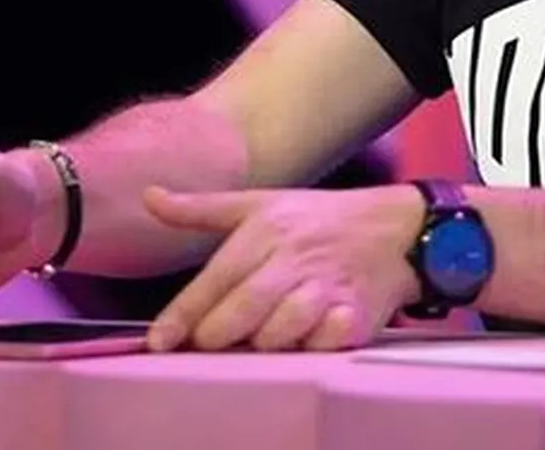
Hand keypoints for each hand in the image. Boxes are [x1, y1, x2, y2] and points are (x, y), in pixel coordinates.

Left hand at [139, 185, 423, 352]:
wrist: (396, 227)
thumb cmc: (319, 219)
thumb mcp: (259, 204)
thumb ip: (200, 209)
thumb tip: (148, 197)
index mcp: (265, 232)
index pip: (212, 282)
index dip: (182, 318)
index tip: (159, 342)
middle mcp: (293, 260)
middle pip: (239, 315)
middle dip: (219, 336)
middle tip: (216, 339)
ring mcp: (327, 289)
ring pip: (277, 335)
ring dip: (265, 342)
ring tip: (267, 332)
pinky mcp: (356, 315)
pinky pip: (320, 346)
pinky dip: (310, 347)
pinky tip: (310, 333)